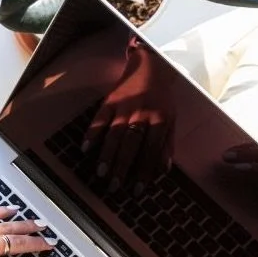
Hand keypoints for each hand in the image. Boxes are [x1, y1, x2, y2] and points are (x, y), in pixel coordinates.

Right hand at [81, 35, 175, 191]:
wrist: (149, 66)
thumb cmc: (162, 98)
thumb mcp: (171, 120)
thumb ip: (167, 145)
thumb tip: (163, 171)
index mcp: (159, 120)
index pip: (151, 150)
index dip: (144, 171)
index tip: (137, 190)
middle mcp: (141, 114)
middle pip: (131, 144)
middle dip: (122, 167)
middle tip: (115, 187)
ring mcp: (124, 107)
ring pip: (114, 134)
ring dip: (107, 154)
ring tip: (101, 173)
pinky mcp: (109, 101)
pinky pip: (99, 118)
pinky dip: (91, 133)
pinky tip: (85, 148)